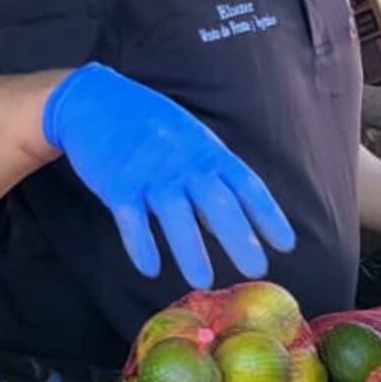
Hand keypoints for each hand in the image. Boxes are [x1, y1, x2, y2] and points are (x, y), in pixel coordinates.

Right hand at [41, 63, 295, 286]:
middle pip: (218, 203)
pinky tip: (150, 268)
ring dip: (190, 250)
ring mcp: (150, 173)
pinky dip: (140, 245)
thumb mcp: (191, 142)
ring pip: (175, 216)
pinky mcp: (117, 184)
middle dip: (240, 238)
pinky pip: (131, 220)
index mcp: (208, 152)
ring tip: (204, 281)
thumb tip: (233, 224)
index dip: (268, 215)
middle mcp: (184, 163)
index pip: (247, 185)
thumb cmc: (152, 125)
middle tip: (256, 270)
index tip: (286, 245)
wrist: (94, 100)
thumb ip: (211, 180)